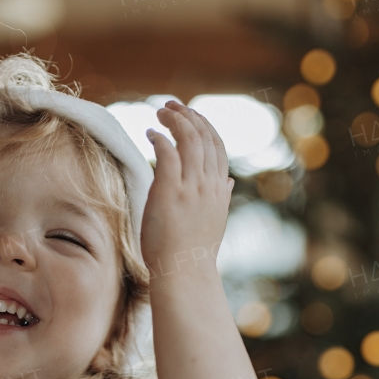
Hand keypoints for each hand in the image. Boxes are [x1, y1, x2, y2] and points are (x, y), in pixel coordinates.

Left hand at [141, 100, 233, 276]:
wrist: (185, 273)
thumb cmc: (194, 253)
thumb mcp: (214, 221)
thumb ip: (221, 198)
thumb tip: (228, 183)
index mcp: (220, 190)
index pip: (218, 147)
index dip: (205, 126)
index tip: (190, 116)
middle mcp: (209, 185)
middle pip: (205, 137)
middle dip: (189, 115)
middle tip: (171, 105)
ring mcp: (191, 187)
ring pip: (188, 139)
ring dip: (174, 120)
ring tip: (160, 111)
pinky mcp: (171, 191)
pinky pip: (168, 152)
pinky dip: (160, 138)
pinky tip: (150, 134)